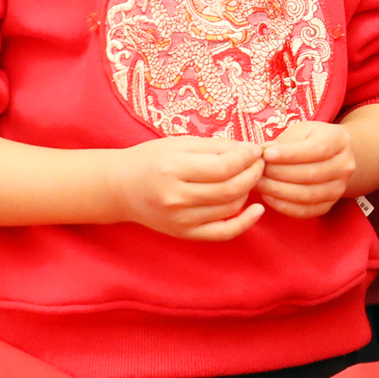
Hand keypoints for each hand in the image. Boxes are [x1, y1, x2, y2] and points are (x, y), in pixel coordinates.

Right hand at [115, 137, 266, 241]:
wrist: (119, 188)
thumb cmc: (150, 160)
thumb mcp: (179, 144)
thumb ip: (215, 147)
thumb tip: (249, 150)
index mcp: (174, 169)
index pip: (223, 167)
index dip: (247, 159)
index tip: (256, 150)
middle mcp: (176, 198)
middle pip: (230, 189)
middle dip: (253, 173)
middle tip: (258, 163)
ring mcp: (181, 219)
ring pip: (230, 207)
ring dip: (248, 191)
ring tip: (248, 177)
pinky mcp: (184, 233)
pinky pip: (223, 232)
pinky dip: (245, 223)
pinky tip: (257, 209)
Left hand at [259, 118, 357, 217]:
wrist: (331, 156)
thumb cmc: (310, 140)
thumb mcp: (300, 131)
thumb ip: (283, 142)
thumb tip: (262, 152)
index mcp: (339, 140)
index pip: (316, 149)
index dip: (290, 154)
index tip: (266, 154)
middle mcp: (345, 166)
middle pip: (311, 174)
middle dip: (280, 174)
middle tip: (257, 171)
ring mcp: (340, 188)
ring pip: (308, 195)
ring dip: (279, 191)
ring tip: (259, 184)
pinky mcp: (330, 205)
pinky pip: (306, 210)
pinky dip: (284, 206)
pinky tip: (268, 197)